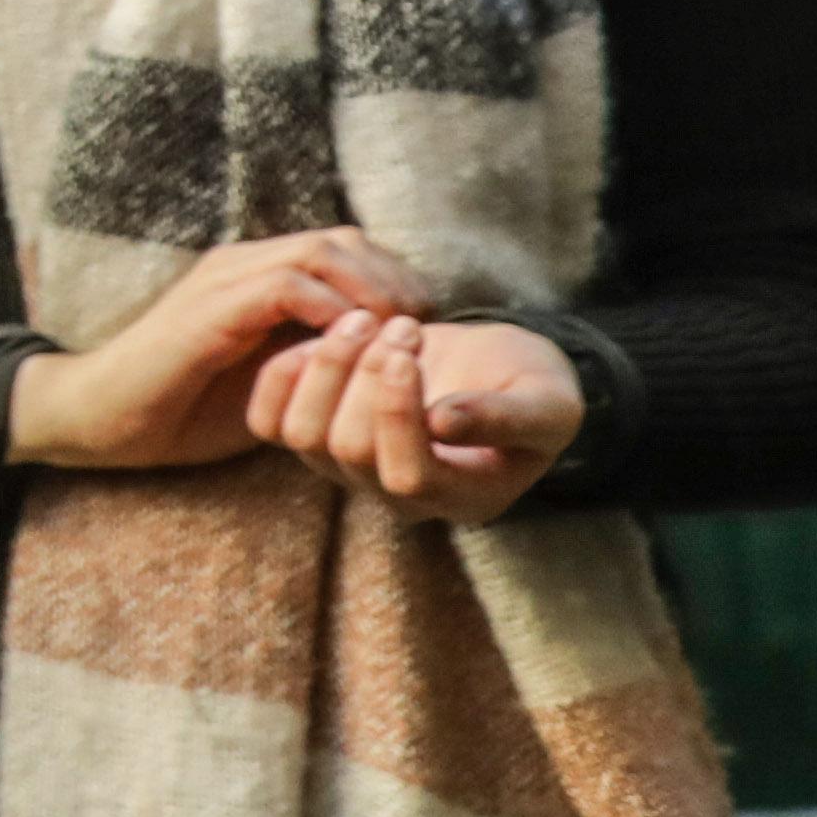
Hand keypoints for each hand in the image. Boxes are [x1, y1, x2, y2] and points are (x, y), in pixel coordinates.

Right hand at [6, 227, 436, 475]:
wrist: (108, 417)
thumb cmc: (187, 404)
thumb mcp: (270, 376)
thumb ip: (314, 354)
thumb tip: (381, 358)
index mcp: (255, 275)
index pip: (343, 246)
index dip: (393, 279)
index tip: (423, 326)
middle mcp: (241, 264)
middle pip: (340, 239)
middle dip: (394, 280)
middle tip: (423, 327)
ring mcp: (222, 281)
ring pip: (318, 253)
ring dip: (370, 292)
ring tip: (396, 336)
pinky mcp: (209, 310)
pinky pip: (284, 288)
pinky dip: (328, 311)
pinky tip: (349, 345)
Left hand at [250, 303, 582, 520]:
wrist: (492, 369)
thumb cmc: (530, 387)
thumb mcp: (547, 402)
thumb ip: (508, 418)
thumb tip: (444, 424)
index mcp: (464, 497)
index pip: (408, 476)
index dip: (398, 414)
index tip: (405, 352)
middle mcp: (397, 496)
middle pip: (349, 450)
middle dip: (365, 377)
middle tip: (400, 324)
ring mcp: (349, 469)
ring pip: (303, 434)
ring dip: (329, 367)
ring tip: (368, 320)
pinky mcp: (316, 434)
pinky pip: (270, 420)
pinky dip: (287, 372)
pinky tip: (328, 333)